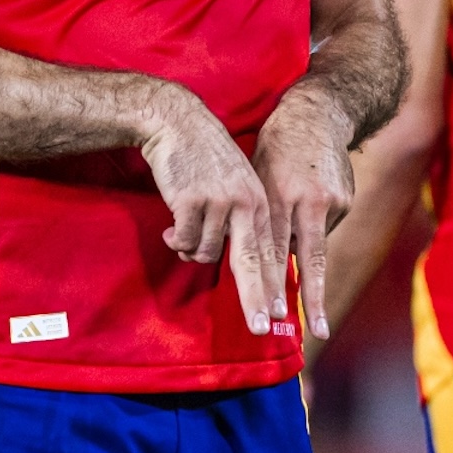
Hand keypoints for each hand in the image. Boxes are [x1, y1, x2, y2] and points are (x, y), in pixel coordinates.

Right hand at [138, 85, 278, 335]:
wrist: (179, 123)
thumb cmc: (206, 160)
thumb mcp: (235, 186)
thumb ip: (240, 222)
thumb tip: (235, 263)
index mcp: (260, 202)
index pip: (271, 253)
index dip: (274, 287)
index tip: (281, 316)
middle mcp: (245, 203)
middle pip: (253, 262)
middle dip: (256, 299)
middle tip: (260, 328)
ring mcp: (219, 202)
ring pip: (204, 253)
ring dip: (191, 248)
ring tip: (184, 227)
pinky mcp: (191, 201)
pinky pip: (182, 240)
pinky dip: (175, 238)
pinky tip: (171, 225)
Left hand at [252, 88, 354, 340]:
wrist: (317, 114)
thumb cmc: (275, 146)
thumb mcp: (255, 177)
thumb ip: (256, 217)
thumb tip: (251, 256)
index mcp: (279, 196)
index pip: (273, 252)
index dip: (274, 286)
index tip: (276, 316)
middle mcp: (309, 202)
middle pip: (310, 260)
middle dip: (312, 299)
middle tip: (317, 331)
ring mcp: (333, 202)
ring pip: (313, 243)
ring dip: (301, 244)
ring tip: (294, 209)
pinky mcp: (347, 201)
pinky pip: (324, 227)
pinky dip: (312, 225)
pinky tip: (308, 201)